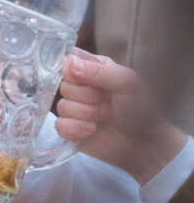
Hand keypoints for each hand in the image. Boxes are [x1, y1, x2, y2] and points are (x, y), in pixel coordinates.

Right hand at [55, 51, 186, 184]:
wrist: (146, 144)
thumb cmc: (142, 110)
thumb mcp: (127, 83)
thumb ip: (99, 70)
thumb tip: (70, 62)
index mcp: (93, 70)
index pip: (68, 63)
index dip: (77, 74)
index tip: (95, 82)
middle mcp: (82, 87)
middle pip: (64, 87)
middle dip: (87, 98)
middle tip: (108, 104)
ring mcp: (75, 109)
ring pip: (62, 107)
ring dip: (86, 115)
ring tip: (105, 118)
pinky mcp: (71, 129)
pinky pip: (60, 125)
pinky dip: (76, 128)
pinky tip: (91, 130)